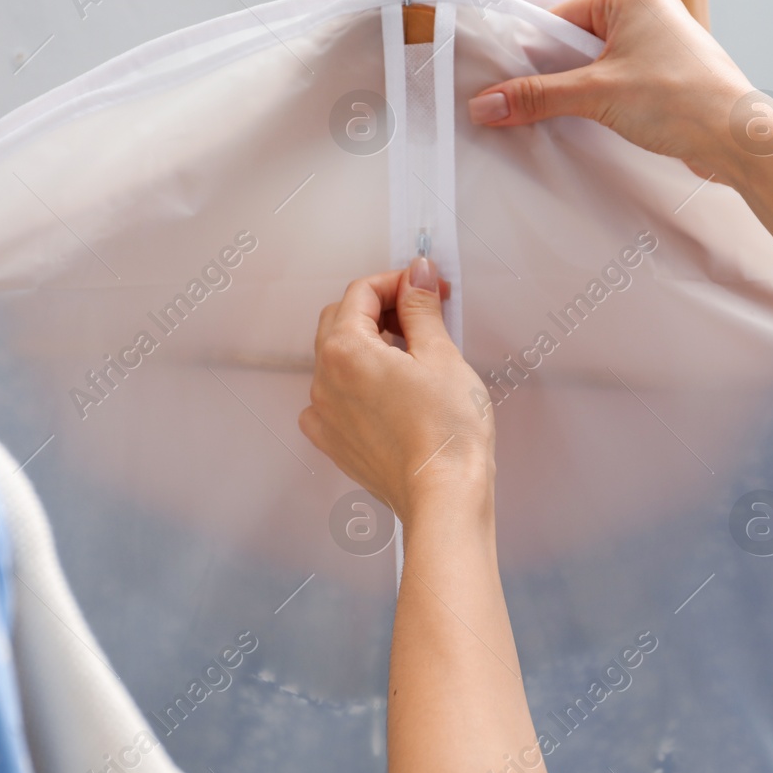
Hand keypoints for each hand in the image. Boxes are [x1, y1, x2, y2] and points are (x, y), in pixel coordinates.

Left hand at [298, 256, 494, 529]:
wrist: (443, 497)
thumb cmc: (448, 433)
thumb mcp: (442, 355)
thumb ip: (420, 308)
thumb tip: (415, 275)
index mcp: (346, 351)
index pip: (362, 292)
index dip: (398, 282)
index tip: (428, 287)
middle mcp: (324, 380)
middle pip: (342, 320)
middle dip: (381, 308)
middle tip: (424, 313)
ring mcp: (324, 414)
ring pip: (337, 358)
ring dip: (370, 344)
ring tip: (414, 355)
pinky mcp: (334, 442)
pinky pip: (335, 397)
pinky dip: (358, 383)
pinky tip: (391, 392)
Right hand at [466, 0, 758, 184]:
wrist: (738, 138)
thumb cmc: (683, 100)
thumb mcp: (596, 95)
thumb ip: (538, 97)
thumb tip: (487, 103)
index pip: (561, 19)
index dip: (535, 56)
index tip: (511, 85)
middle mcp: (650, 7)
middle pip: (579, 41)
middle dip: (560, 75)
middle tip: (539, 105)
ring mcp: (663, 40)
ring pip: (601, 64)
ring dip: (584, 91)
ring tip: (578, 115)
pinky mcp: (672, 72)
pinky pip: (623, 80)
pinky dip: (607, 100)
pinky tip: (602, 122)